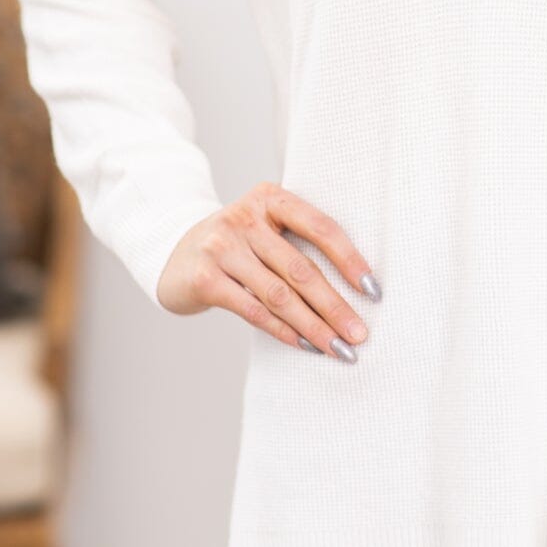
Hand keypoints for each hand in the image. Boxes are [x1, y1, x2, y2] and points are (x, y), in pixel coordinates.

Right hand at [154, 181, 379, 361]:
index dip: (350, 260)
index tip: (373, 291)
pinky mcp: (204, 278)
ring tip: (339, 348)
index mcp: (269, 198)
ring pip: (279, 295)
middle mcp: (244, 217)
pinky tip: (306, 345)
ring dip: (314, 327)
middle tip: (360, 334)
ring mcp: (221, 247)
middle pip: (301, 269)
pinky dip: (284, 331)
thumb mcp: (265, 226)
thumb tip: (356, 287)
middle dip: (335, 307)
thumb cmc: (238, 244)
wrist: (173, 251)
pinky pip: (254, 310)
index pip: (320, 227)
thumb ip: (299, 240)